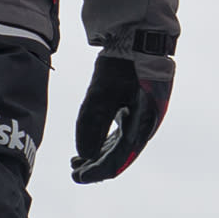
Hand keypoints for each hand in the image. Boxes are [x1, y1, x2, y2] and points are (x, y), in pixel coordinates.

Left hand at [70, 33, 174, 183]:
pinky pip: (121, 134)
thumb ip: (91, 124)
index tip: (78, 177)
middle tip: (74, 172)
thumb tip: (84, 155)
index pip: (117, 159)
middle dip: (95, 166)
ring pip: (119, 147)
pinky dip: (104, 143)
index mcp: (141, 126)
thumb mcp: (101, 93)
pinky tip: (91, 147)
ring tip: (77, 162)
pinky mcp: (136, 110)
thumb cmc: (123, 66)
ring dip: (99, 155)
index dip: (97, 171)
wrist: (142, 40)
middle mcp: (144, 127)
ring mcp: (141, 118)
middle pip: (118, 156)